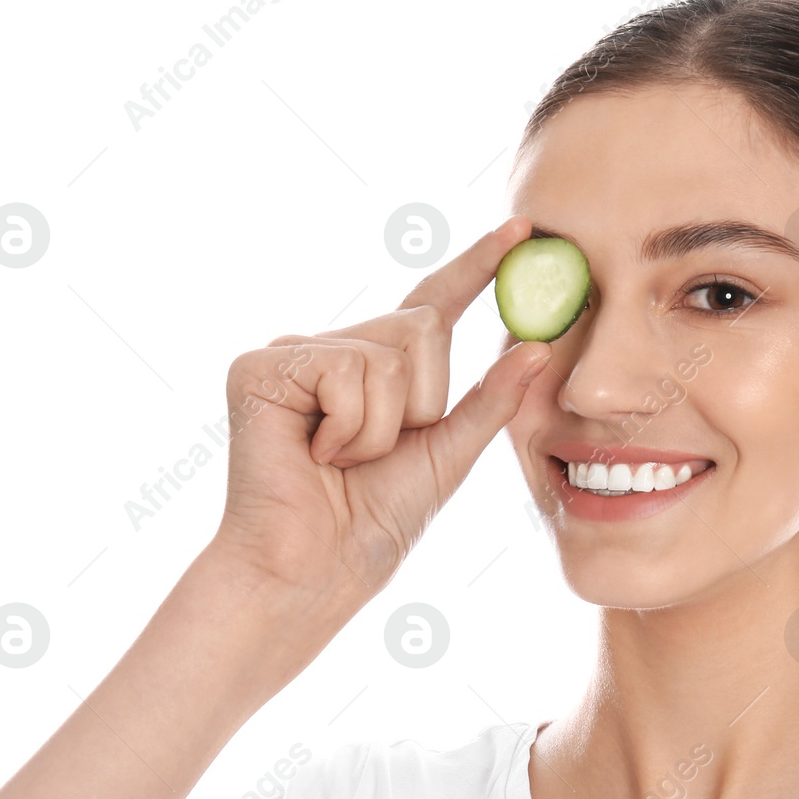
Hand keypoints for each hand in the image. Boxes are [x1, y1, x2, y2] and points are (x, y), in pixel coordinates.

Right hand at [207, 215, 550, 664]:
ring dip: (384, 426)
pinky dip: (350, 427)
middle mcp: (337, 349)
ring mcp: (295, 354)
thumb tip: (538, 348)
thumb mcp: (450, 455)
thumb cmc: (374, 522)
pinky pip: (345, 370)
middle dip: (422, 401)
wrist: (315, 570)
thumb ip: (490, 401)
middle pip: (419, 327)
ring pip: (387, 352)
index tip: (521, 229)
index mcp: (380, 368)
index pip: (435, 304)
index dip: (477, 266)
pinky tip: (317, 456)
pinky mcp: (260, 367)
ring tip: (342, 461)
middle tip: (378, 454)